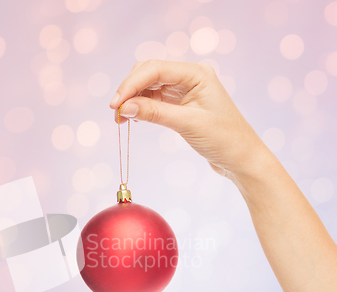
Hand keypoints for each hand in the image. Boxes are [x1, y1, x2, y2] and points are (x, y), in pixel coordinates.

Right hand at [110, 60, 270, 179]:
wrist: (240, 158)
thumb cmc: (224, 139)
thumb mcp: (187, 124)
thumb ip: (155, 113)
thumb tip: (126, 107)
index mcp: (197, 74)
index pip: (155, 70)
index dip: (131, 85)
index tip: (115, 104)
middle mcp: (190, 77)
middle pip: (149, 73)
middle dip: (130, 90)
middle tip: (116, 113)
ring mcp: (185, 90)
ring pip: (149, 86)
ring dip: (133, 99)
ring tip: (121, 119)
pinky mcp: (180, 104)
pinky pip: (155, 99)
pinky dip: (142, 107)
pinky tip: (134, 117)